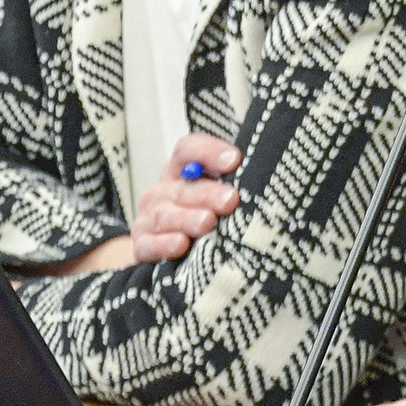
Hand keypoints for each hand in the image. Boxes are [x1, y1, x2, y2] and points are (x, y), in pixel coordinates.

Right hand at [47, 133, 242, 272]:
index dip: (209, 152)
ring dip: (187, 218)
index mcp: (180, 172)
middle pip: (182, 187)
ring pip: (165, 215)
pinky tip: (181, 245)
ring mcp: (148, 219)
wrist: (164, 254)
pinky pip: (148, 244)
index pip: (188, 150)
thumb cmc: (202, 219)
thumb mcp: (215, 200)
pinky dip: (164, 244)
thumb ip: (230, 187)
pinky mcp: (141, 246)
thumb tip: (265, 181)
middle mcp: (162, 192)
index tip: (235, 160)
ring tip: (207, 222)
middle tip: (230, 200)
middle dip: (208, 194)